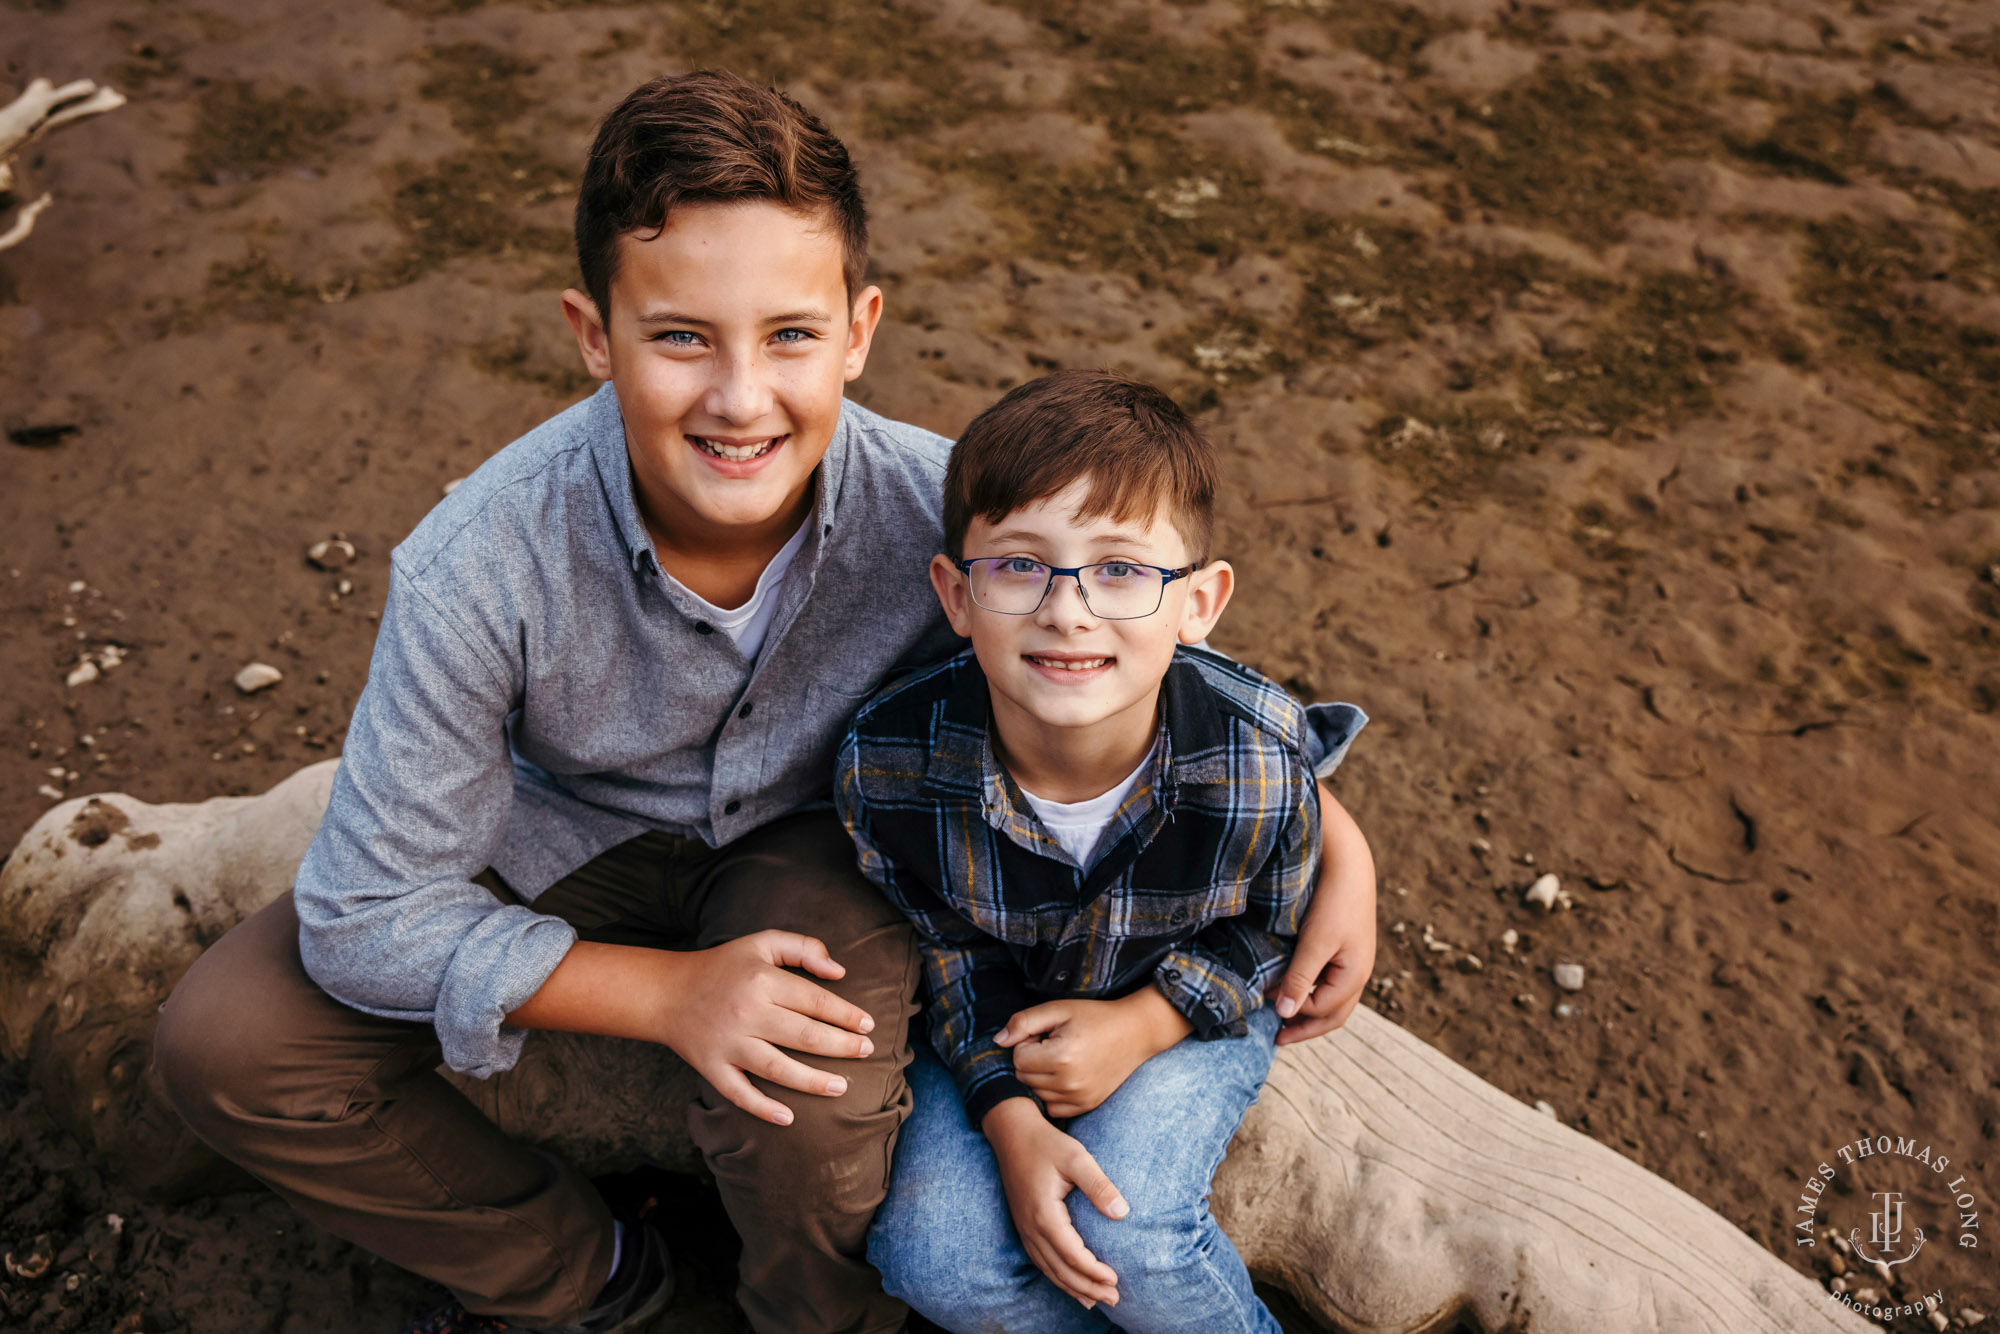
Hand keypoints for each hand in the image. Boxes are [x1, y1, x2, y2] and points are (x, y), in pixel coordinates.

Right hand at [660, 931, 879, 1123]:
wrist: (666, 992)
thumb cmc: (723, 966)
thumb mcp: (761, 943)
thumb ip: (803, 948)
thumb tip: (840, 971)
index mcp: (762, 981)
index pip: (816, 1002)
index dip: (847, 1015)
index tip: (868, 1025)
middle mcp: (747, 1013)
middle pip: (805, 1036)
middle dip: (842, 1047)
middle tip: (867, 1053)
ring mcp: (729, 1044)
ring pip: (778, 1068)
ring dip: (813, 1082)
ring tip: (841, 1087)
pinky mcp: (711, 1067)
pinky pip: (739, 1093)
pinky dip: (763, 1108)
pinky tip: (788, 1118)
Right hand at [982, 1097, 1128, 1308]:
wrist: (1012, 1133)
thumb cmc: (1047, 1143)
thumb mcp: (1077, 1157)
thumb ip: (1099, 1185)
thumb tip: (1123, 1214)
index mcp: (1044, 1214)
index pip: (1072, 1254)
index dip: (1094, 1272)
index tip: (1116, 1280)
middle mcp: (1031, 1227)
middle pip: (1061, 1269)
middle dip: (1088, 1288)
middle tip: (1114, 1300)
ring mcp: (1024, 1229)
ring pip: (1049, 1270)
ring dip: (1073, 1288)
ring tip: (1097, 1301)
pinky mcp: (1024, 1226)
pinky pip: (1040, 1261)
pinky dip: (1058, 1277)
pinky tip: (1071, 1285)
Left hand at [996, 989, 1191, 1117]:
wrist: (1135, 1033)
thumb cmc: (1094, 1017)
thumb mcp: (1058, 1009)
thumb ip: (1024, 1022)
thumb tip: (997, 1041)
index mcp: (1061, 1057)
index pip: (1018, 1058)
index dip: (1027, 1042)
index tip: (1045, 1034)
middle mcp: (1069, 1083)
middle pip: (1024, 1077)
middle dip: (1032, 1060)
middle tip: (1054, 1044)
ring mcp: (1079, 1098)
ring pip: (1037, 1093)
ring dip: (1041, 1076)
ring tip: (1062, 1058)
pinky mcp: (1086, 1106)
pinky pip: (1052, 1107)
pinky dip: (1053, 1093)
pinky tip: (1067, 1075)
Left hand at [1270, 785, 1376, 1045]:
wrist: (1349, 862)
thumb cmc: (1333, 902)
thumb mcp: (1314, 943)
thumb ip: (1299, 979)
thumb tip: (1284, 1013)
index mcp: (1355, 976)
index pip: (1321, 1010)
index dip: (1294, 1014)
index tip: (1264, 1007)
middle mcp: (1359, 973)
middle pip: (1333, 1015)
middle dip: (1306, 1028)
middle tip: (1277, 1039)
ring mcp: (1354, 961)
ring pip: (1334, 1000)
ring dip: (1310, 1012)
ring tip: (1283, 1018)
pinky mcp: (1346, 948)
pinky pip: (1331, 982)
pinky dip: (1313, 993)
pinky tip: (1296, 988)